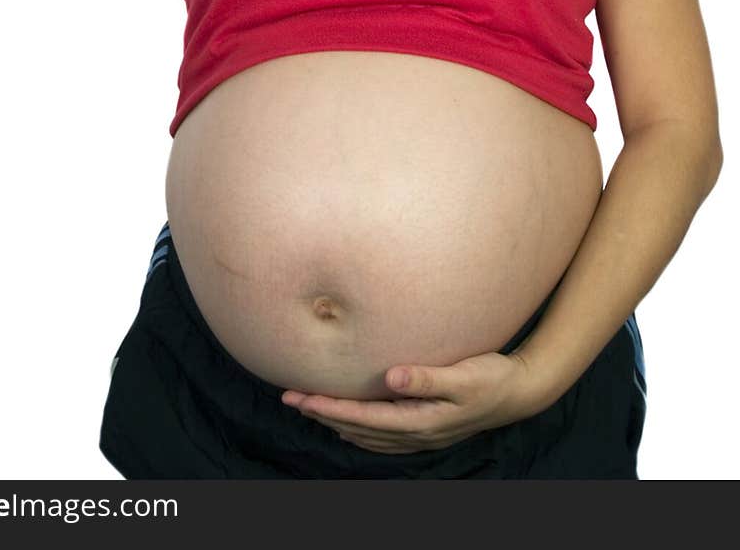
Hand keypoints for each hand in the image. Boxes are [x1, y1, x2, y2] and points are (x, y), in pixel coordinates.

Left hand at [280, 350, 543, 455]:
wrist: (520, 392)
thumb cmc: (492, 377)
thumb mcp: (462, 375)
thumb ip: (425, 378)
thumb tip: (390, 378)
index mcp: (420, 419)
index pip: (363, 417)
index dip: (330, 408)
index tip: (301, 398)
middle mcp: (417, 432)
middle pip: (359, 428)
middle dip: (324, 414)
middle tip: (291, 399)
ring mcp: (423, 434)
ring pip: (369, 435)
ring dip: (338, 423)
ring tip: (312, 410)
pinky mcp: (429, 428)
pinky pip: (385, 437)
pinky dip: (362, 432)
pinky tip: (353, 426)